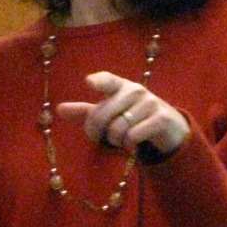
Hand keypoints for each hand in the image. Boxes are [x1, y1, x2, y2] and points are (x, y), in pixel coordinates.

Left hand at [56, 71, 188, 156]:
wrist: (168, 126)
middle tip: (101, 139)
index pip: (108, 80)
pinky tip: (132, 147)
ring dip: (116, 141)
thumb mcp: (110, 113)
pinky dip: (129, 146)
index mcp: (120, 86)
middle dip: (98, 132)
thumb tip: (59, 109)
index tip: (88, 83)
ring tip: (121, 142)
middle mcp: (135, 90)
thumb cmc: (132, 116)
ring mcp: (150, 103)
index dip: (98, 81)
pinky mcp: (160, 118)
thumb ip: (86, 112)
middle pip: (104, 114)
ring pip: (119, 128)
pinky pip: (134, 136)